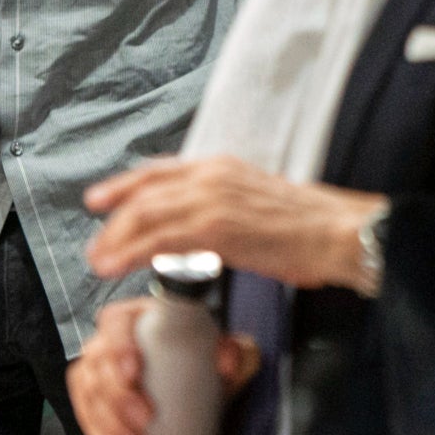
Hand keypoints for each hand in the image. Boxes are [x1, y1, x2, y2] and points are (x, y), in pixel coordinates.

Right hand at [68, 298, 260, 434]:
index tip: (133, 372)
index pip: (115, 323)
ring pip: (90, 398)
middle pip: (98, 367)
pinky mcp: (95, 405)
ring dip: (109, 428)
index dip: (118, 347)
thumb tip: (226, 363)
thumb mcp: (222, 347)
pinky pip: (88, 423)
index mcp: (137, 319)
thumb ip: (232, 349)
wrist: (199, 382)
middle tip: (144, 419)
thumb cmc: (202, 356)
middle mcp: (112, 344)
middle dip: (118, 398)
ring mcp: (99, 375)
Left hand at [84, 155, 384, 289]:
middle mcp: (213, 175)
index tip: (101, 199)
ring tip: (98, 262)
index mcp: (224, 167)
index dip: (124, 185)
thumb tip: (204, 229)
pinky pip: (159, 239)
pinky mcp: (215, 227)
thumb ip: (226, 208)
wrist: (338, 232)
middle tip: (95, 245)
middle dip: (112, 220)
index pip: (160, 171)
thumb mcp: (258, 204)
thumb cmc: (309, 227)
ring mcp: (213, 199)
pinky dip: (130, 253)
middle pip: (144, 192)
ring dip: (114, 240)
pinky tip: (117, 267)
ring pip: (145, 214)